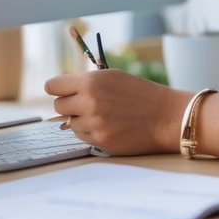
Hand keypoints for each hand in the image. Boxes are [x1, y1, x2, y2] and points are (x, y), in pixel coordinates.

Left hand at [44, 69, 189, 155]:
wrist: (165, 116)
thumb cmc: (140, 93)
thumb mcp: (113, 77)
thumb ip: (86, 82)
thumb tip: (61, 91)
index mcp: (91, 82)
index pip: (53, 86)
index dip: (56, 88)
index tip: (61, 91)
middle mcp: (89, 102)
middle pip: (58, 106)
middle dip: (68, 104)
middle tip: (83, 103)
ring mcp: (94, 124)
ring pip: (69, 123)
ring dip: (80, 119)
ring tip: (103, 114)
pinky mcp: (100, 141)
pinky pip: (81, 136)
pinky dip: (90, 131)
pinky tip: (108, 125)